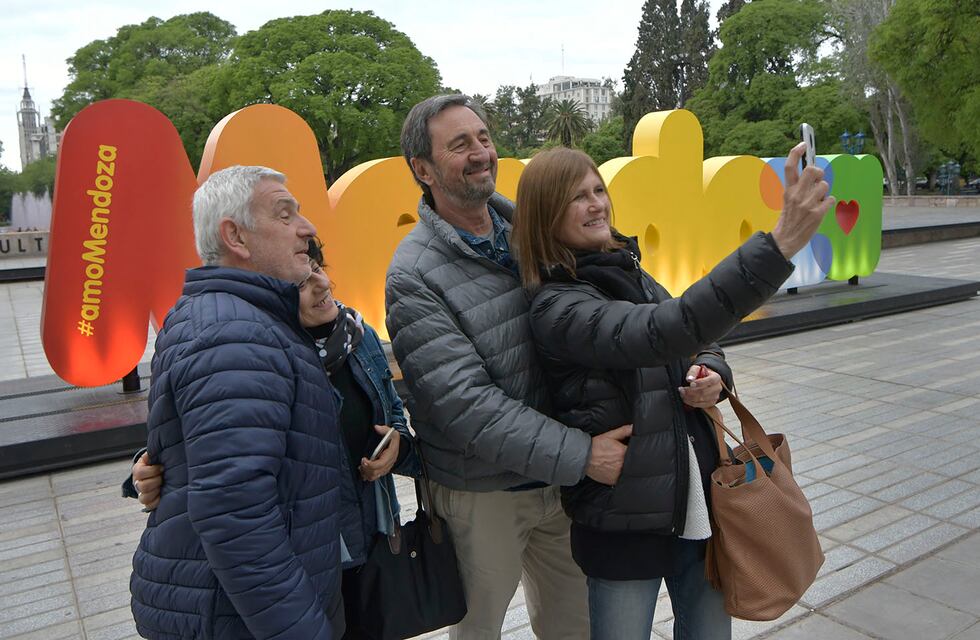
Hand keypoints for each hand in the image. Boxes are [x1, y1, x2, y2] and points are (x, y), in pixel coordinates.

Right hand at [133, 452, 162, 510]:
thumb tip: (156, 448)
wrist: (164, 471)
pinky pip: (149, 506)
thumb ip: (155, 452)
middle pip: (141, 486)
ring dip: (155, 491)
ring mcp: (142, 493)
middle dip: (156, 481)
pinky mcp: (149, 501)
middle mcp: (138, 482)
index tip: (162, 467)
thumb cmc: (160, 461)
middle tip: (163, 477)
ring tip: (162, 485)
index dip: (152, 470)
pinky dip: (156, 501)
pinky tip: (162, 494)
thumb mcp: (156, 455)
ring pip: (143, 498)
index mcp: (138, 470)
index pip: (139, 472)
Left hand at [359, 425, 399, 481]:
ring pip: (374, 476)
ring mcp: (385, 469)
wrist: (400, 448)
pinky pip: (373, 477)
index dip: (371, 464)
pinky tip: (363, 469)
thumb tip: (377, 427)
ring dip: (365, 472)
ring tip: (361, 466)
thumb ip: (385, 429)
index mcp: (391, 455)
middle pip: (376, 472)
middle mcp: (388, 464)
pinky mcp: (382, 471)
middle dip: (366, 468)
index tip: (364, 459)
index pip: (381, 464)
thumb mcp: (392, 433)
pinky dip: (366, 475)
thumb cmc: (394, 441)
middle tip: (362, 462)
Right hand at [586, 424, 631, 485]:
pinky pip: (621, 477)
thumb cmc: (596, 447)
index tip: (626, 449)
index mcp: (623, 452)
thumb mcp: (610, 435)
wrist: (584, 458)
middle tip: (618, 455)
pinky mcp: (614, 480)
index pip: (636, 451)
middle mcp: (622, 464)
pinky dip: (619, 473)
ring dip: (624, 466)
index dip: (632, 449)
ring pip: (628, 471)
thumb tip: (634, 427)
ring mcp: (618, 474)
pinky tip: (612, 468)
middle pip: (632, 461)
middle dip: (628, 458)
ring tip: (615, 462)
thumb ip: (624, 431)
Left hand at [678, 365, 722, 407]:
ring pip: (701, 400)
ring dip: (689, 397)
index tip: (690, 384)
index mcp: (716, 378)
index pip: (709, 381)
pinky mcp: (711, 403)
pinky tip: (685, 398)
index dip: (699, 383)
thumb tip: (689, 379)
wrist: (704, 381)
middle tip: (681, 389)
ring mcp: (715, 397)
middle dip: (690, 391)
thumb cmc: (700, 374)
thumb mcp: (696, 369)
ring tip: (682, 392)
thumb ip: (693, 372)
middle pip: (704, 392)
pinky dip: (690, 402)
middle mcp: (717, 388)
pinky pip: (699, 405)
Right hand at [770, 142, 835, 258]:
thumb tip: (814, 174)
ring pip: (824, 185)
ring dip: (824, 192)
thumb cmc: (789, 220)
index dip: (796, 152)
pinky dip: (828, 203)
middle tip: (817, 181)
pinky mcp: (817, 213)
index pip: (790, 167)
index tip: (803, 144)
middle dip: (819, 174)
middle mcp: (796, 195)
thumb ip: (798, 188)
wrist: (785, 240)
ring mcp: (807, 204)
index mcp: (788, 191)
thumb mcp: (788, 201)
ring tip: (817, 201)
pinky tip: (821, 209)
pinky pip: (830, 199)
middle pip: (813, 170)